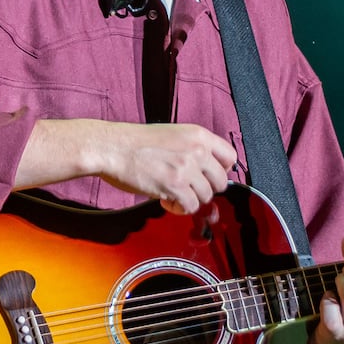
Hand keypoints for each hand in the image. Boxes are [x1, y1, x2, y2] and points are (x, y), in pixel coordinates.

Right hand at [16, 119, 236, 213]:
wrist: (112, 147)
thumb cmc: (137, 142)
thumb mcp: (174, 135)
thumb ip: (194, 148)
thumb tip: (209, 170)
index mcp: (199, 135)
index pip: (231, 157)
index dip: (221, 170)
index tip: (208, 176)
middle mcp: (197, 150)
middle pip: (221, 182)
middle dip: (205, 189)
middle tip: (187, 188)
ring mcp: (187, 168)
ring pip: (206, 196)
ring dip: (190, 199)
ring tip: (172, 193)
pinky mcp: (174, 186)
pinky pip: (190, 206)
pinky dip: (179, 208)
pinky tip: (165, 199)